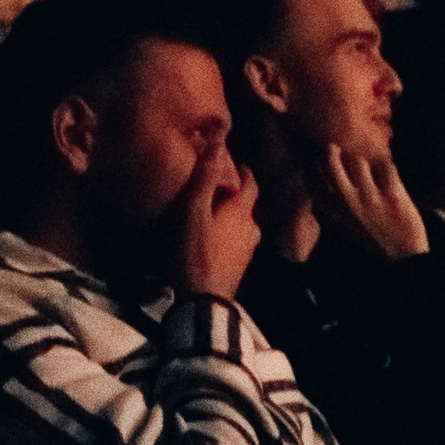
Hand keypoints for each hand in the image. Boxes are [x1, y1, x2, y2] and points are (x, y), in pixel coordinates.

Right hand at [172, 142, 262, 299]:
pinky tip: (209, 232)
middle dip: (233, 190)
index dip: (240, 168)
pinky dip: (225, 228)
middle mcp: (252, 229)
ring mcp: (247, 249)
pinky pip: (234, 238)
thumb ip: (204, 178)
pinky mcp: (238, 265)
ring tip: (208, 205)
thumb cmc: (195, 253)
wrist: (202, 303)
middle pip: (246, 202)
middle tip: (212, 179)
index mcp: (243, 212)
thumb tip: (218, 141)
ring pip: (241, 222)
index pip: (249, 181)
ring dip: (228, 211)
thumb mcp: (193, 211)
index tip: (227, 157)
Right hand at [318, 143, 427, 260]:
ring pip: (359, 161)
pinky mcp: (393, 195)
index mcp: (331, 213)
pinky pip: (385, 166)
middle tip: (335, 149)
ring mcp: (370, 199)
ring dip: (364, 163)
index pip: (310, 178)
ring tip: (370, 172)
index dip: (311, 163)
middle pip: (330, 161)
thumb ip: (327, 205)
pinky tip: (389, 179)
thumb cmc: (371, 237)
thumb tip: (312, 173)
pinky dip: (388, 169)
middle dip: (331, 151)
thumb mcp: (342, 226)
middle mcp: (347, 204)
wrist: (403, 258)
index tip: (316, 159)